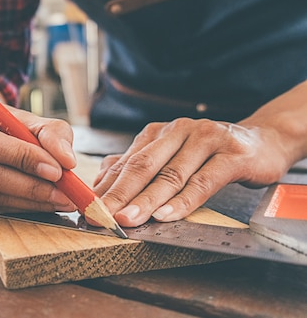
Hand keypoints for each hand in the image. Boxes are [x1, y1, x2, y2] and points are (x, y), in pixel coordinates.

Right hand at [0, 98, 76, 212]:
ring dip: (27, 201)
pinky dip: (14, 207)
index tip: (56, 170)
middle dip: (30, 186)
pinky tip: (36, 203)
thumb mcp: (25, 117)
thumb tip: (66, 160)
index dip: (21, 158)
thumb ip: (50, 132)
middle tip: (64, 193)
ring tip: (58, 200)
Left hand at [92, 118, 291, 226]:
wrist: (263, 142)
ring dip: (146, 200)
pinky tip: (166, 215)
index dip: (106, 187)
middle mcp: (178, 131)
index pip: (126, 162)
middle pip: (143, 166)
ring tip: (127, 219)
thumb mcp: (171, 156)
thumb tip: (102, 183)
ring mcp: (206, 140)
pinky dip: (182, 201)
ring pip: (170, 175)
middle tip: (100, 215)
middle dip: (118, 193)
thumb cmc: (211, 154)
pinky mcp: (231, 155)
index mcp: (159, 133)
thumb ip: (139, 167)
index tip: (88, 208)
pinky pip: (202, 182)